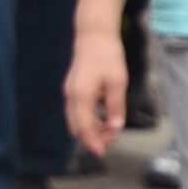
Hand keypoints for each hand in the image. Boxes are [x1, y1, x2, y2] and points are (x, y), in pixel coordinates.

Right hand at [61, 27, 128, 159]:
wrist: (93, 35)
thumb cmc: (107, 56)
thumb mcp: (117, 82)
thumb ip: (115, 106)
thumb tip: (115, 128)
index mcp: (81, 96)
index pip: (84, 127)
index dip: (93, 142)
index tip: (103, 153)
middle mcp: (71, 96)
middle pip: (76, 126)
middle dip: (91, 138)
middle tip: (111, 142)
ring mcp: (70, 92)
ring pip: (75, 119)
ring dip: (90, 129)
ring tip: (109, 132)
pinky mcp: (73, 88)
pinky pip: (76, 111)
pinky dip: (87, 120)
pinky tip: (101, 119)